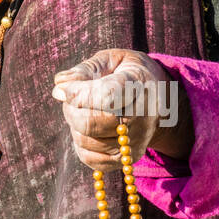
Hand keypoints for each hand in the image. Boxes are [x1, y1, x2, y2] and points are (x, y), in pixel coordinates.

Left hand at [51, 49, 193, 171]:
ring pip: (85, 140)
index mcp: (138, 85)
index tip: (61, 89)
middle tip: (69, 95)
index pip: (106, 96)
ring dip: (74, 124)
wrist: (159, 97)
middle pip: (90, 123)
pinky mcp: (127, 159)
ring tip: (83, 109)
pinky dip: (80, 142)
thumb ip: (85, 69)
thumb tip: (60, 84)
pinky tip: (89, 127)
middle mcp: (141, 117)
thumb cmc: (126, 73)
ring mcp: (135, 141)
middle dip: (70, 108)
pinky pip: (89, 157)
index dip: (78, 94)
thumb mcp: (111, 59)